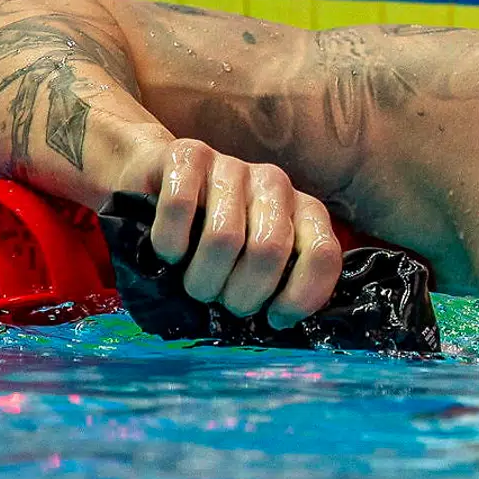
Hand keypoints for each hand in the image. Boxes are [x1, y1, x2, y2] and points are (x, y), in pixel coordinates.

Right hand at [116, 137, 343, 327]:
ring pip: (223, 237)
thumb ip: (276, 284)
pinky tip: (169, 251)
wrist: (155, 178)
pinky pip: (180, 208)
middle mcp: (275, 184)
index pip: (323, 255)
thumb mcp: (253, 262)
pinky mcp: (188, 155)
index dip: (299, 297)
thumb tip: (279, 322)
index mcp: (304, 211)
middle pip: (269, 251)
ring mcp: (233, 166)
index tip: (273, 319)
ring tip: (192, 282)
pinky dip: (169, 243)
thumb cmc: (209, 234)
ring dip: (201, 279)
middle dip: (240, 295)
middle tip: (221, 301)